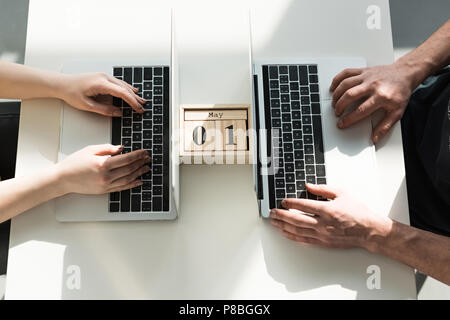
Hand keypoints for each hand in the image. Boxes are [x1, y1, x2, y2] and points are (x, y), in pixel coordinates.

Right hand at [54, 144, 150, 194]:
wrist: (63, 179)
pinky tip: (139, 181)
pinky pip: (122, 187)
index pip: (125, 159)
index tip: (144, 152)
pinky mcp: (104, 191)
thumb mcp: (90, 150)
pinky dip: (132, 184)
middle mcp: (105, 176)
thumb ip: (107, 148)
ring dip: (139, 173)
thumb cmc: (74, 163)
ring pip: (127, 179)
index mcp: (102, 164)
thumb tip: (121, 148)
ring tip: (146, 168)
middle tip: (148, 158)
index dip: (137, 155)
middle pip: (129, 169)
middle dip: (140, 163)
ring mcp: (105, 185)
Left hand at [57, 72, 145, 115]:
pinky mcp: (103, 77)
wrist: (61, 83)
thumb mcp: (88, 105)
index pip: (122, 93)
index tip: (138, 109)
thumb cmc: (71, 93)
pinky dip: (127, 88)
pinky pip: (118, 83)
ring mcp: (104, 76)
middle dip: (135, 98)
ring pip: (123, 85)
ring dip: (133, 93)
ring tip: (141, 100)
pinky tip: (133, 91)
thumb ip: (105, 110)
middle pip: (125, 88)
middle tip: (142, 107)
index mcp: (101, 84)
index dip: (132, 102)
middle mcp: (104, 77)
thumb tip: (118, 112)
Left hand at [269, 184, 390, 249]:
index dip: (290, 203)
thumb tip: (308, 185)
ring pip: (297, 230)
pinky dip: (292, 236)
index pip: (303, 205)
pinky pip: (304, 240)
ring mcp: (322, 234)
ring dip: (283, 226)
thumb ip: (323, 189)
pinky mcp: (323, 242)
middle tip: (272, 212)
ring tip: (274, 222)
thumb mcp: (342, 193)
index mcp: (327, 209)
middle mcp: (323, 223)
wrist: (369, 230)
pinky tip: (285, 233)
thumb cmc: (358, 212)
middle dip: (281, 215)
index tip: (282, 201)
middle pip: (296, 219)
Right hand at [330, 62, 415, 142]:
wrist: (405, 73)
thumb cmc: (400, 92)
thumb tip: (375, 137)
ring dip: (337, 95)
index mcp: (381, 97)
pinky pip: (346, 73)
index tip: (342, 124)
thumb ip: (385, 126)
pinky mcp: (363, 70)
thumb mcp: (397, 112)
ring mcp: (367, 76)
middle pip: (349, 96)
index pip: (360, 110)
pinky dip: (337, 80)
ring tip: (334, 103)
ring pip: (345, 84)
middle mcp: (372, 85)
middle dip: (340, 106)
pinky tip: (334, 88)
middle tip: (337, 113)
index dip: (348, 119)